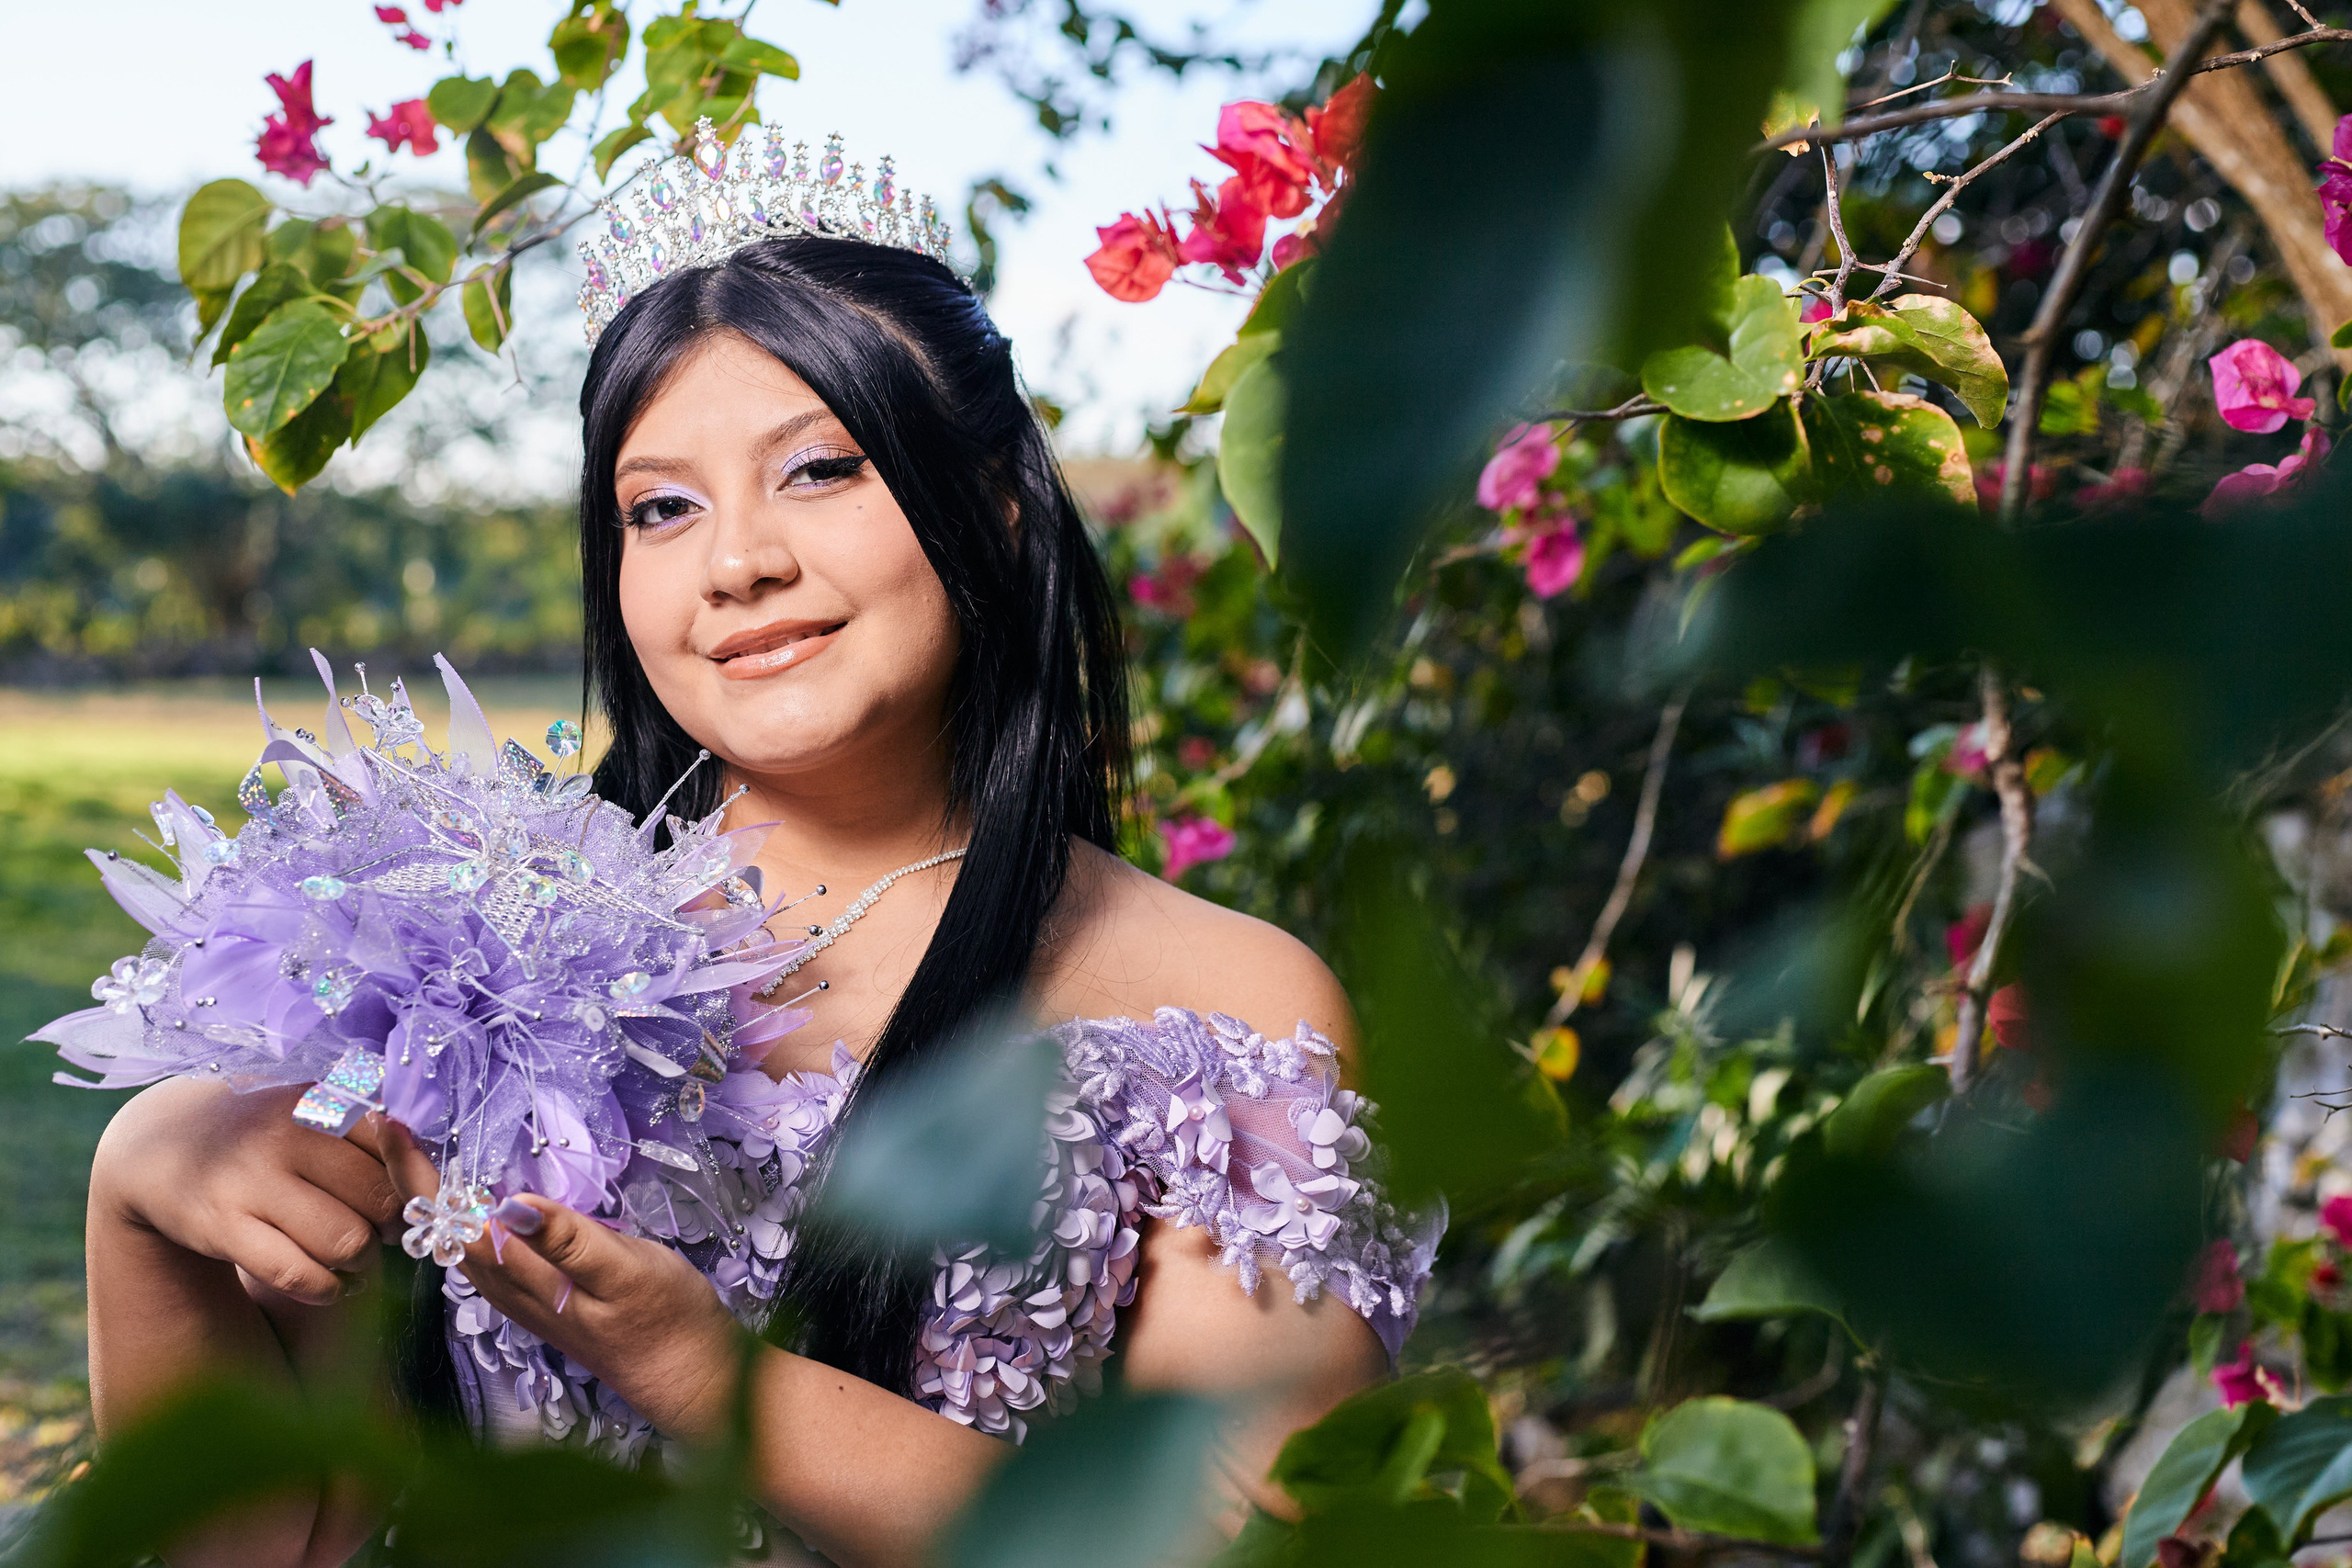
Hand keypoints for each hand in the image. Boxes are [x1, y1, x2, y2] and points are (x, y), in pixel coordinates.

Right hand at [90, 1077, 398, 1306]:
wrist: (159, 1148)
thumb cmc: (257, 1133)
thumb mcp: (306, 1110)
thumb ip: (365, 1130)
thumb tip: (431, 1167)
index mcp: (318, 1100)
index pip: (397, 1149)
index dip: (413, 1184)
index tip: (410, 1198)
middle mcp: (287, 1135)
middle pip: (380, 1199)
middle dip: (396, 1228)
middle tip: (387, 1235)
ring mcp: (252, 1181)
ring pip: (346, 1241)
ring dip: (364, 1264)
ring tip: (357, 1261)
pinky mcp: (222, 1226)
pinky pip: (298, 1274)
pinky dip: (327, 1290)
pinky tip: (329, 1286)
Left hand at [379, 1120, 748, 1440]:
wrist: (686, 1374)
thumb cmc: (663, 1318)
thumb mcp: (625, 1271)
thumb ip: (568, 1240)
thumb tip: (507, 1202)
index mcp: (519, 1275)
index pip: (449, 1218)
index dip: (415, 1172)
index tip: (389, 1125)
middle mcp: (504, 1286)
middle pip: (439, 1226)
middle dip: (407, 1176)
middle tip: (386, 1121)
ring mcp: (517, 1292)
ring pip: (455, 1238)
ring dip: (429, 1194)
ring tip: (412, 1147)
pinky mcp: (537, 1290)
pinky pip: (480, 1245)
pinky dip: (462, 1211)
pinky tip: (469, 1193)